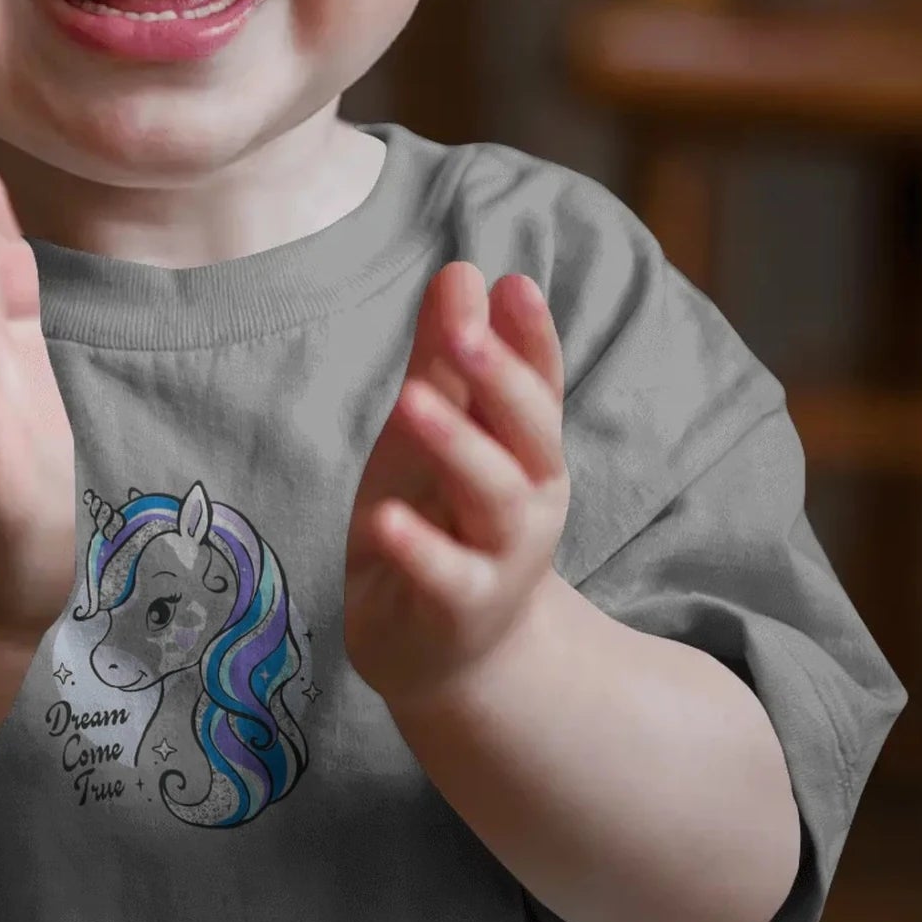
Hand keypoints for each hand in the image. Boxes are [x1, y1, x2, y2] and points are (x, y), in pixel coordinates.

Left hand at [345, 262, 569, 711]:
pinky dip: (419, 548)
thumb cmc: (442, 519)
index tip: (514, 283)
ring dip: (457, 447)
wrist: (448, 652)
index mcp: (527, 448)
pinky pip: (445, 576)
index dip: (531, 337)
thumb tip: (463, 270)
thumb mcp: (436, 429)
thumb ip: (445, 358)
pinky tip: (384, 518)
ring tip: (411, 402)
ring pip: (494, 496)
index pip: (537, 383)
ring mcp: (501, 556)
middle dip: (500, 379)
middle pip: (528, 432)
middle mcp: (531, 498)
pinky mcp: (460, 607)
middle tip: (462, 331)